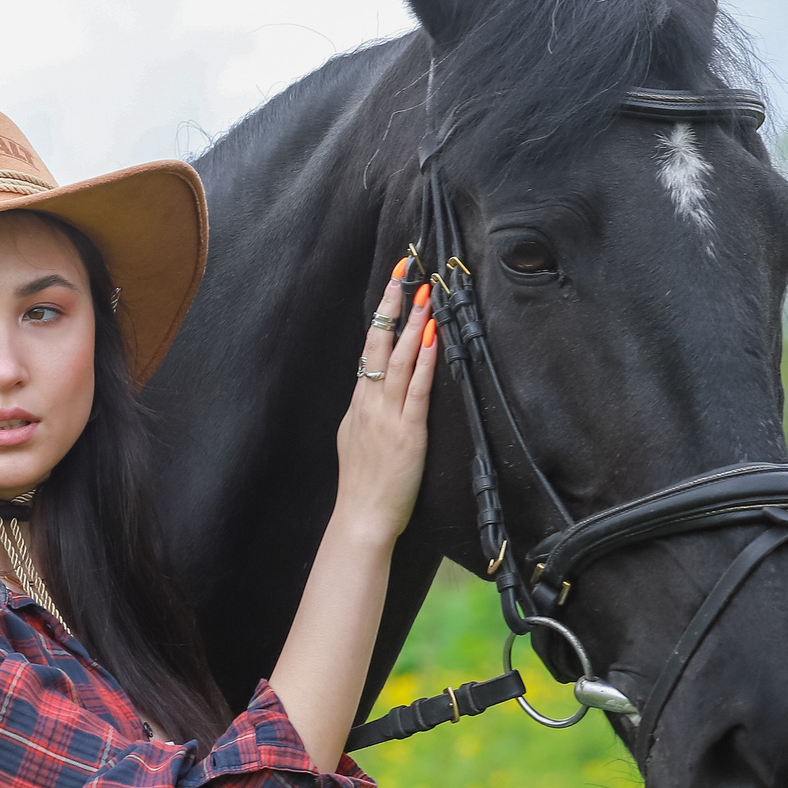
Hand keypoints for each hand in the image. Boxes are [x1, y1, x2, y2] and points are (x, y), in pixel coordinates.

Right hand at [334, 263, 436, 547]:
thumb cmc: (362, 485)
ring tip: (425, 295)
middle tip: (405, 271)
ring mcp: (387, 415)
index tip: (393, 285)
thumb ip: (363, 412)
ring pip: (400, 360)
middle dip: (393, 304)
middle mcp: (370, 402)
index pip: (369, 348)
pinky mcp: (408, 432)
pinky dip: (426, 362)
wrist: (362, 517)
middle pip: (380, 343)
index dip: (381, 314)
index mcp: (358, 403)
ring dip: (413, 324)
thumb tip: (370, 392)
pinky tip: (434, 339)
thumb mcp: (353, 439)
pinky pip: (418, 390)